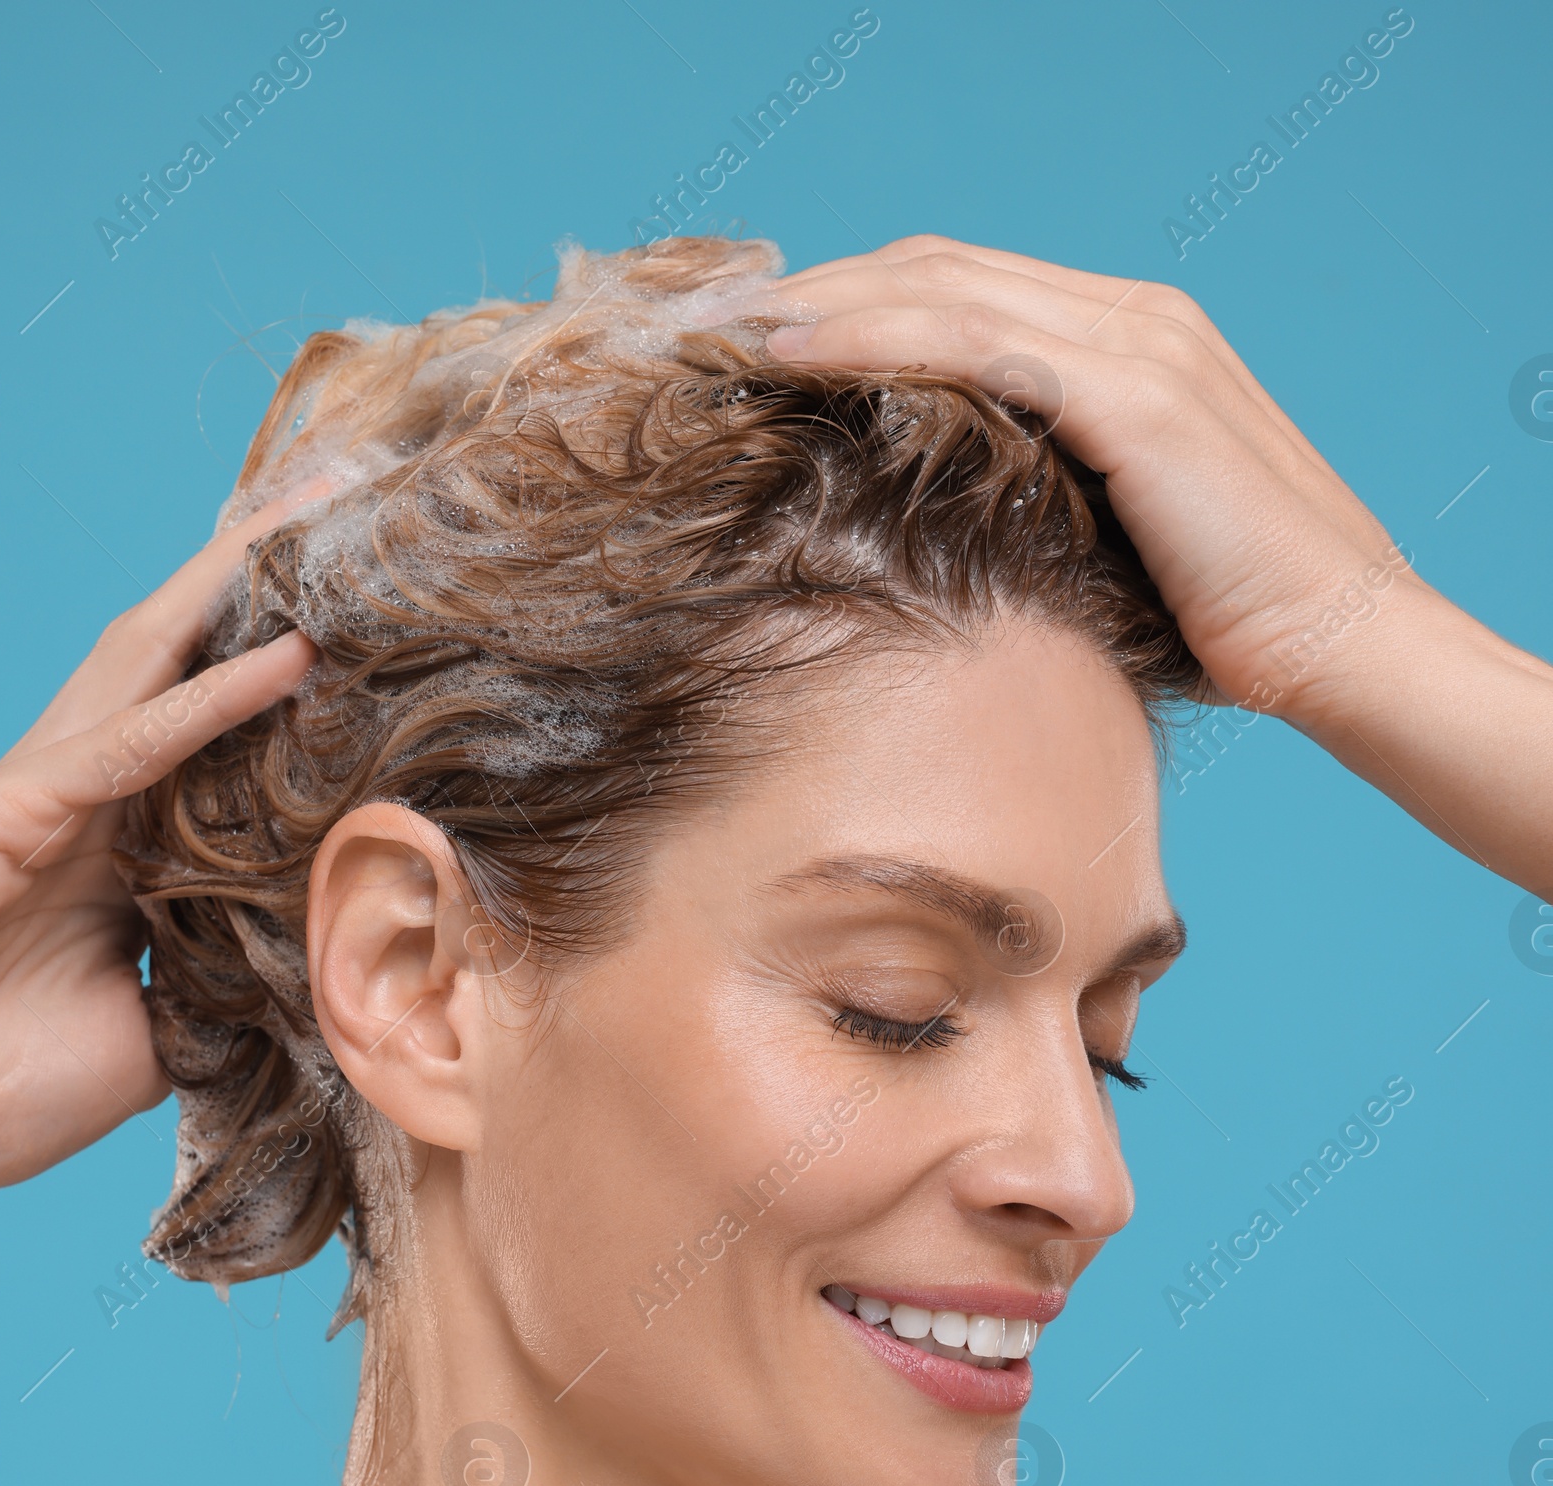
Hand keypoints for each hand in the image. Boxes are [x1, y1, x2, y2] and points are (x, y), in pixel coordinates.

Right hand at [0, 496, 318, 1190]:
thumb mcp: (151, 1041)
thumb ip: (218, 988)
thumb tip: (308, 974)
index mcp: (110, 850)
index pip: (206, 735)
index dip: (270, 671)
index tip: (359, 624)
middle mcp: (79, 800)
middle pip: (176, 660)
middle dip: (249, 581)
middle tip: (339, 500)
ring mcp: (40, 796)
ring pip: (149, 663)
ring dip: (232, 587)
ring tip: (315, 515)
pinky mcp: (9, 814)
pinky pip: (128, 746)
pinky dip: (212, 701)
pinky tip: (290, 656)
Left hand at [769, 236, 1420, 729]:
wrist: (1345, 645)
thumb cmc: (1232, 624)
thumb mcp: (1113, 546)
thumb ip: (1041, 504)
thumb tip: (933, 538)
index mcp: (1130, 343)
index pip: (961, 290)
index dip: (853, 305)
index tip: (757, 347)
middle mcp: (1134, 320)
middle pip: (937, 268)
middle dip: (818, 291)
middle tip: (711, 329)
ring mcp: (1141, 348)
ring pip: (945, 290)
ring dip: (824, 306)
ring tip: (726, 335)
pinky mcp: (1140, 399)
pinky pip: (980, 345)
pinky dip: (880, 340)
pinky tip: (800, 359)